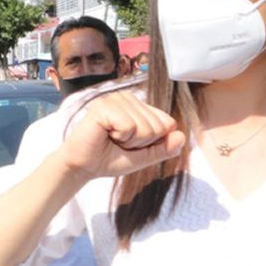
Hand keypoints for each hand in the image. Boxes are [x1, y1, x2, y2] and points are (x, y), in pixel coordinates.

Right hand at [56, 91, 185, 178]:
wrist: (83, 167)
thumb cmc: (110, 158)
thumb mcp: (144, 157)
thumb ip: (163, 148)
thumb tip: (182, 137)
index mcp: (139, 106)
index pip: (167, 123)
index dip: (152, 142)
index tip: (132, 145)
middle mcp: (129, 98)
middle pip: (157, 126)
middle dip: (140, 143)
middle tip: (119, 143)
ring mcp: (116, 99)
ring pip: (144, 127)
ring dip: (128, 141)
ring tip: (111, 138)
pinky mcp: (105, 106)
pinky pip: (129, 126)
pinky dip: (120, 137)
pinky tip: (105, 134)